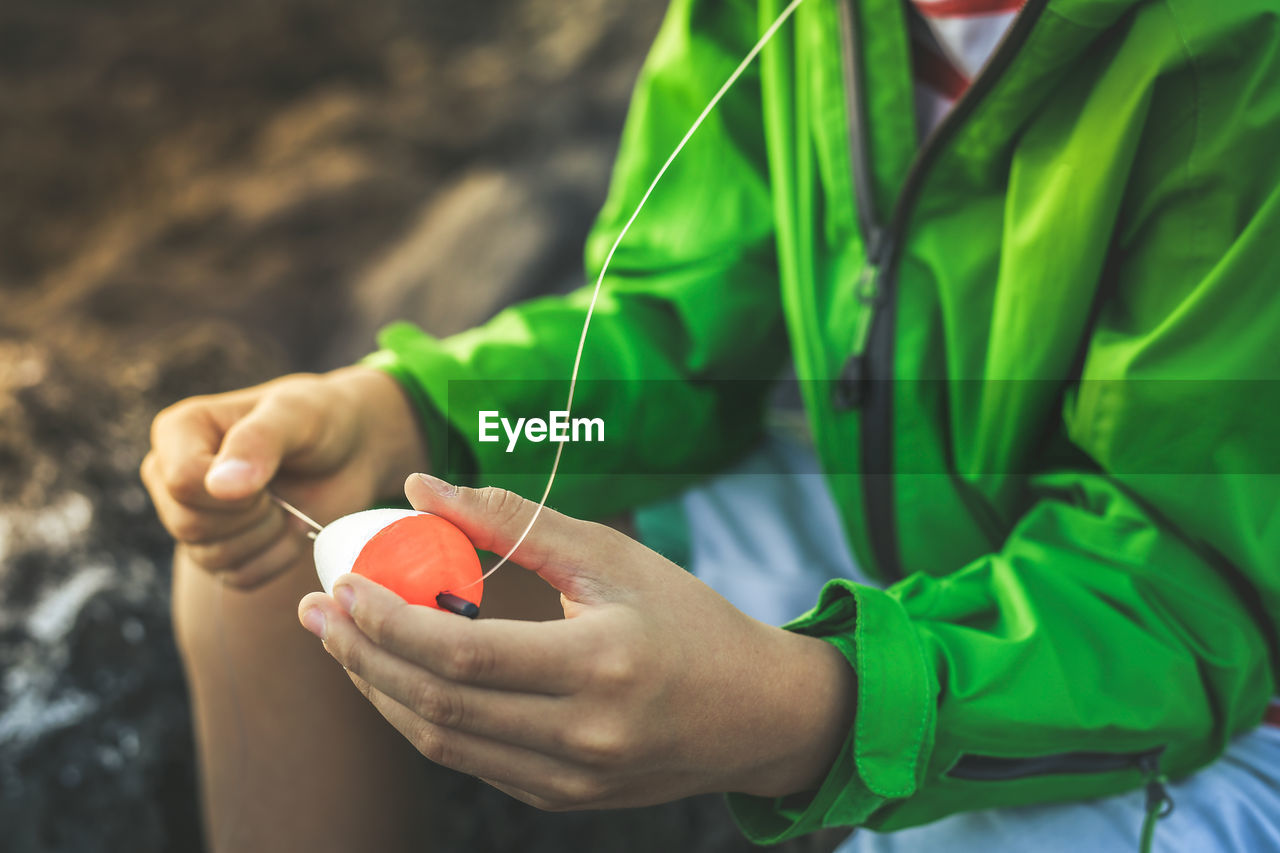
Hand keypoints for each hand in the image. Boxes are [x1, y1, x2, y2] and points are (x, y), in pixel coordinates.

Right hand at [142, 367, 425, 587]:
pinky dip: (277, 558)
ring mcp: (188, 516)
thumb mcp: (297, 415)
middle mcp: (169, 475)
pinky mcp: (217, 551)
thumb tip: (219, 486)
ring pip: (210, 558)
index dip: (235, 491)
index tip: (273, 472)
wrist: (349, 451)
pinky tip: (291, 527)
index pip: (181, 482)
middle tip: (284, 490)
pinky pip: (238, 577)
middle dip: (253, 514)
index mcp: (178, 431)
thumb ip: (258, 442)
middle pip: (189, 525)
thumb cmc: (320, 420)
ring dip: (267, 536)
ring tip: (289, 505)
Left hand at [298, 474, 855, 809]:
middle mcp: (583, 734)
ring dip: (379, 690)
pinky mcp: (563, 798)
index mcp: (600, 664)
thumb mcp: (610, 555)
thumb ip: (511, 520)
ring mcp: (571, 779)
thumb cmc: (689, 619)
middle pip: (436, 703)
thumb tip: (420, 486)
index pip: (462, 653)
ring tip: (344, 642)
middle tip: (317, 613)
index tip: (342, 584)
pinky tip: (399, 677)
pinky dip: (422, 718)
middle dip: (361, 655)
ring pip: (441, 741)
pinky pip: (469, 761)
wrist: (757, 714)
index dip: (388, 620)